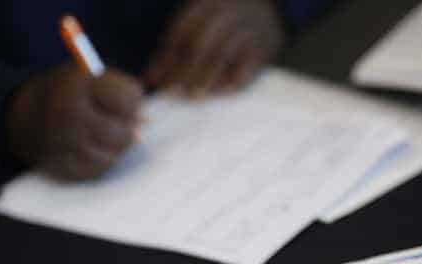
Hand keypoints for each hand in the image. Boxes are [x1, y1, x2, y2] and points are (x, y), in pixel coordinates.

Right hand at [6, 64, 143, 179]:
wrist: (26, 115)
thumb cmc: (74, 94)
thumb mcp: (94, 79)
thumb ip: (124, 93)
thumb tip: (147, 122)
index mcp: (80, 82)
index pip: (129, 100)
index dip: (134, 103)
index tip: (126, 103)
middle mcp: (69, 111)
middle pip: (122, 134)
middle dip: (127, 131)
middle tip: (118, 125)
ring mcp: (62, 140)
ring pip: (111, 157)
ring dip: (115, 150)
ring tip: (106, 137)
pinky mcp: (58, 164)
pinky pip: (95, 171)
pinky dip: (100, 163)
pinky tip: (93, 150)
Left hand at [144, 0, 284, 96]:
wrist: (270, 11)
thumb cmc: (225, 24)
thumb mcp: (200, 26)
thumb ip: (175, 50)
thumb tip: (151, 80)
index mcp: (209, 3)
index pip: (182, 32)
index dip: (168, 59)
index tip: (158, 81)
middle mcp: (229, 12)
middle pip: (201, 44)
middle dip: (185, 71)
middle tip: (174, 93)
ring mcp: (249, 27)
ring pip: (222, 55)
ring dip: (206, 78)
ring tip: (193, 97)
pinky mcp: (266, 45)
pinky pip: (248, 65)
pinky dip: (234, 80)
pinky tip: (222, 92)